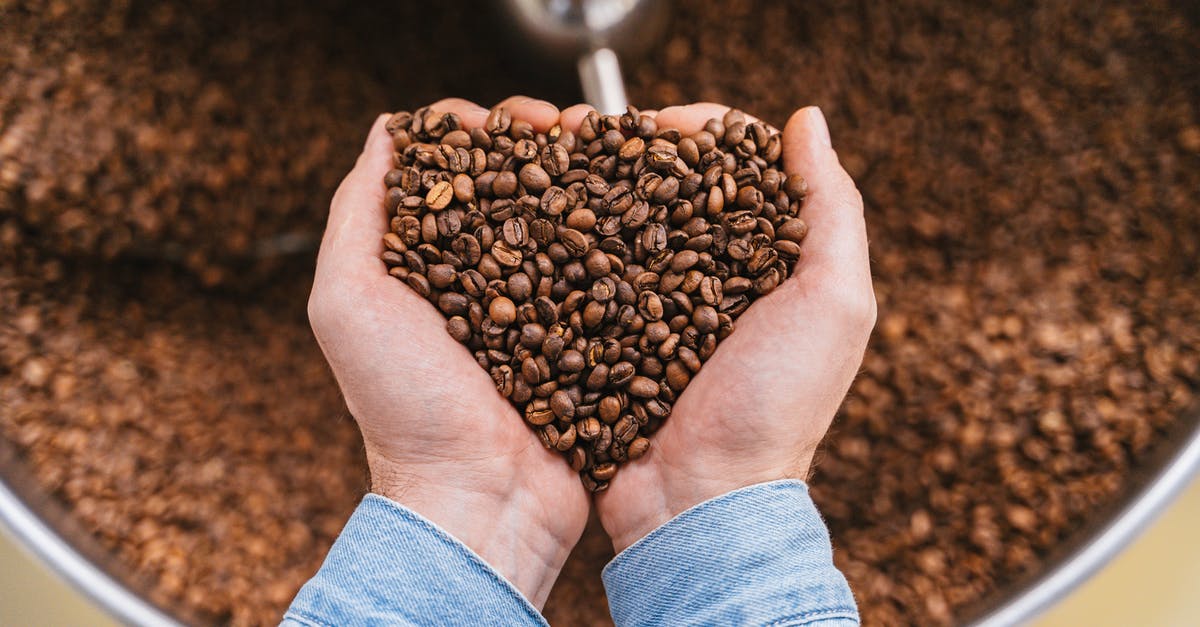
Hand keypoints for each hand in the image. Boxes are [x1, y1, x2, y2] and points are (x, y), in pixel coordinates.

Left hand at [307, 96, 589, 607]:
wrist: (479, 498)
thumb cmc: (405, 408)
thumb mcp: (348, 303)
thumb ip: (356, 215)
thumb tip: (388, 132)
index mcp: (424, 263)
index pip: (452, 170)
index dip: (481, 130)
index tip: (513, 120)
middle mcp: (481, 277)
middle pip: (514, 185)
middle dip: (543, 144)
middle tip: (571, 127)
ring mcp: (538, 305)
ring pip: (565, 220)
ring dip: (587, 178)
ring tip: (610, 154)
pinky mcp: (586, 334)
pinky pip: (607, 271)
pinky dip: (621, 234)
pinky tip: (640, 208)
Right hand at [570, 103, 877, 551]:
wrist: (700, 499)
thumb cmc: (777, 406)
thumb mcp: (834, 304)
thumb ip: (832, 209)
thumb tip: (806, 120)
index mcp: (773, 263)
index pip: (740, 170)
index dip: (708, 132)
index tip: (669, 120)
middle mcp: (713, 278)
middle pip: (674, 189)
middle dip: (636, 151)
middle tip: (594, 131)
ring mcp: (656, 307)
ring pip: (623, 224)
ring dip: (592, 187)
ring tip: (558, 160)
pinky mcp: (608, 333)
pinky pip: (586, 274)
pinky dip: (565, 240)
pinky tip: (538, 215)